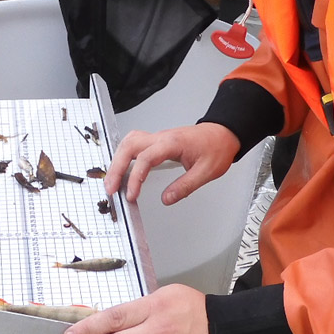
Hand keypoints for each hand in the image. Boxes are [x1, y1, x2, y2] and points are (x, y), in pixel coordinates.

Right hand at [106, 123, 238, 205]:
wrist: (222, 134)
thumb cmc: (216, 148)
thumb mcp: (206, 172)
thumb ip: (185, 186)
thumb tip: (166, 199)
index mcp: (172, 143)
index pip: (146, 158)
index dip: (135, 178)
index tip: (131, 194)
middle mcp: (161, 137)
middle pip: (129, 147)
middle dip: (116, 167)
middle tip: (111, 188)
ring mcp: (157, 137)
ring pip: (128, 142)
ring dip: (117, 160)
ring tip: (112, 181)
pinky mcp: (156, 141)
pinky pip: (134, 144)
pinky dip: (123, 155)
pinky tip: (122, 168)